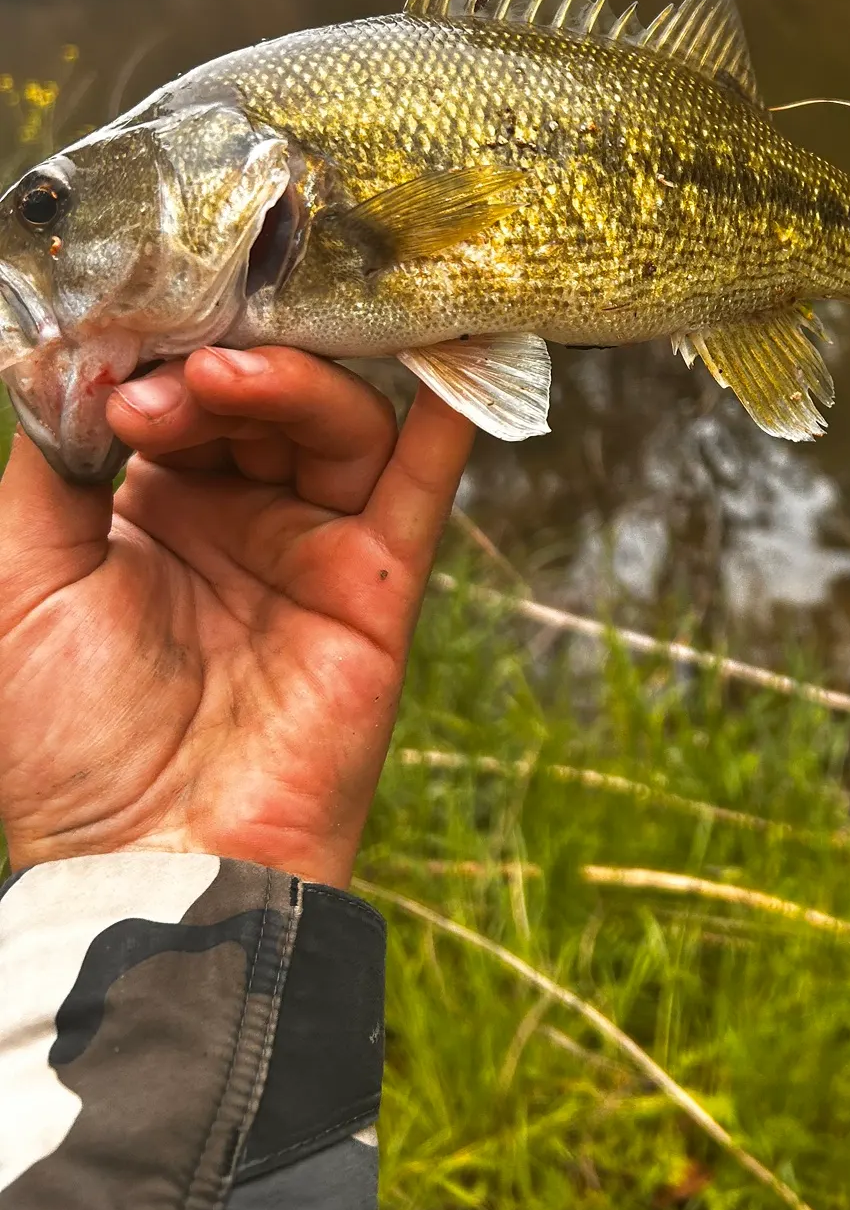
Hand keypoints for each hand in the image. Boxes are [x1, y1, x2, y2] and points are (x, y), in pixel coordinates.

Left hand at [0, 347, 473, 886]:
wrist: (151, 855)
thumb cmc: (65, 740)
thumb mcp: (18, 581)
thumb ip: (49, 463)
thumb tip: (84, 354)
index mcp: (154, 509)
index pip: (179, 393)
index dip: (155, 359)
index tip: (117, 361)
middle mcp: (241, 516)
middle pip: (265, 395)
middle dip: (217, 365)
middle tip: (174, 379)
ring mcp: (315, 548)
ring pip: (338, 424)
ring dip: (291, 384)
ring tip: (225, 382)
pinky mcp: (378, 586)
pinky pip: (419, 489)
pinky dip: (443, 422)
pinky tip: (446, 358)